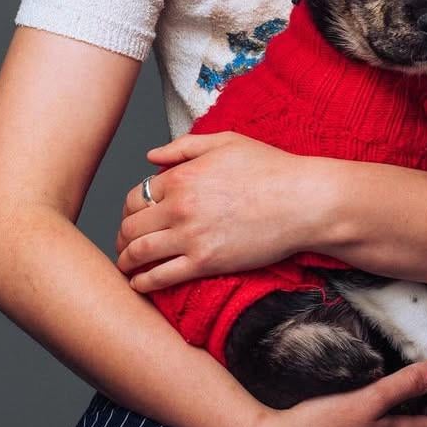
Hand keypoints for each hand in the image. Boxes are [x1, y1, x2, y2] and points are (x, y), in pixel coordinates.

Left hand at [115, 131, 325, 292]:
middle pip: (130, 226)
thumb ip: (184, 147)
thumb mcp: (226, 143)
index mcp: (182, 176)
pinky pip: (161, 276)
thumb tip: (150, 155)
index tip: (134, 218)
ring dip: (126, 261)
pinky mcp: (205, 262)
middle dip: (123, 236)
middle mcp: (179, 206)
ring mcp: (190, 236)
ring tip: (127, 265)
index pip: (137, 196)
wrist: (303, 201)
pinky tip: (139, 283)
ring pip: (138, 252)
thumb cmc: (271, 168)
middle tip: (124, 244)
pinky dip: (143, 282)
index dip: (130, 209)